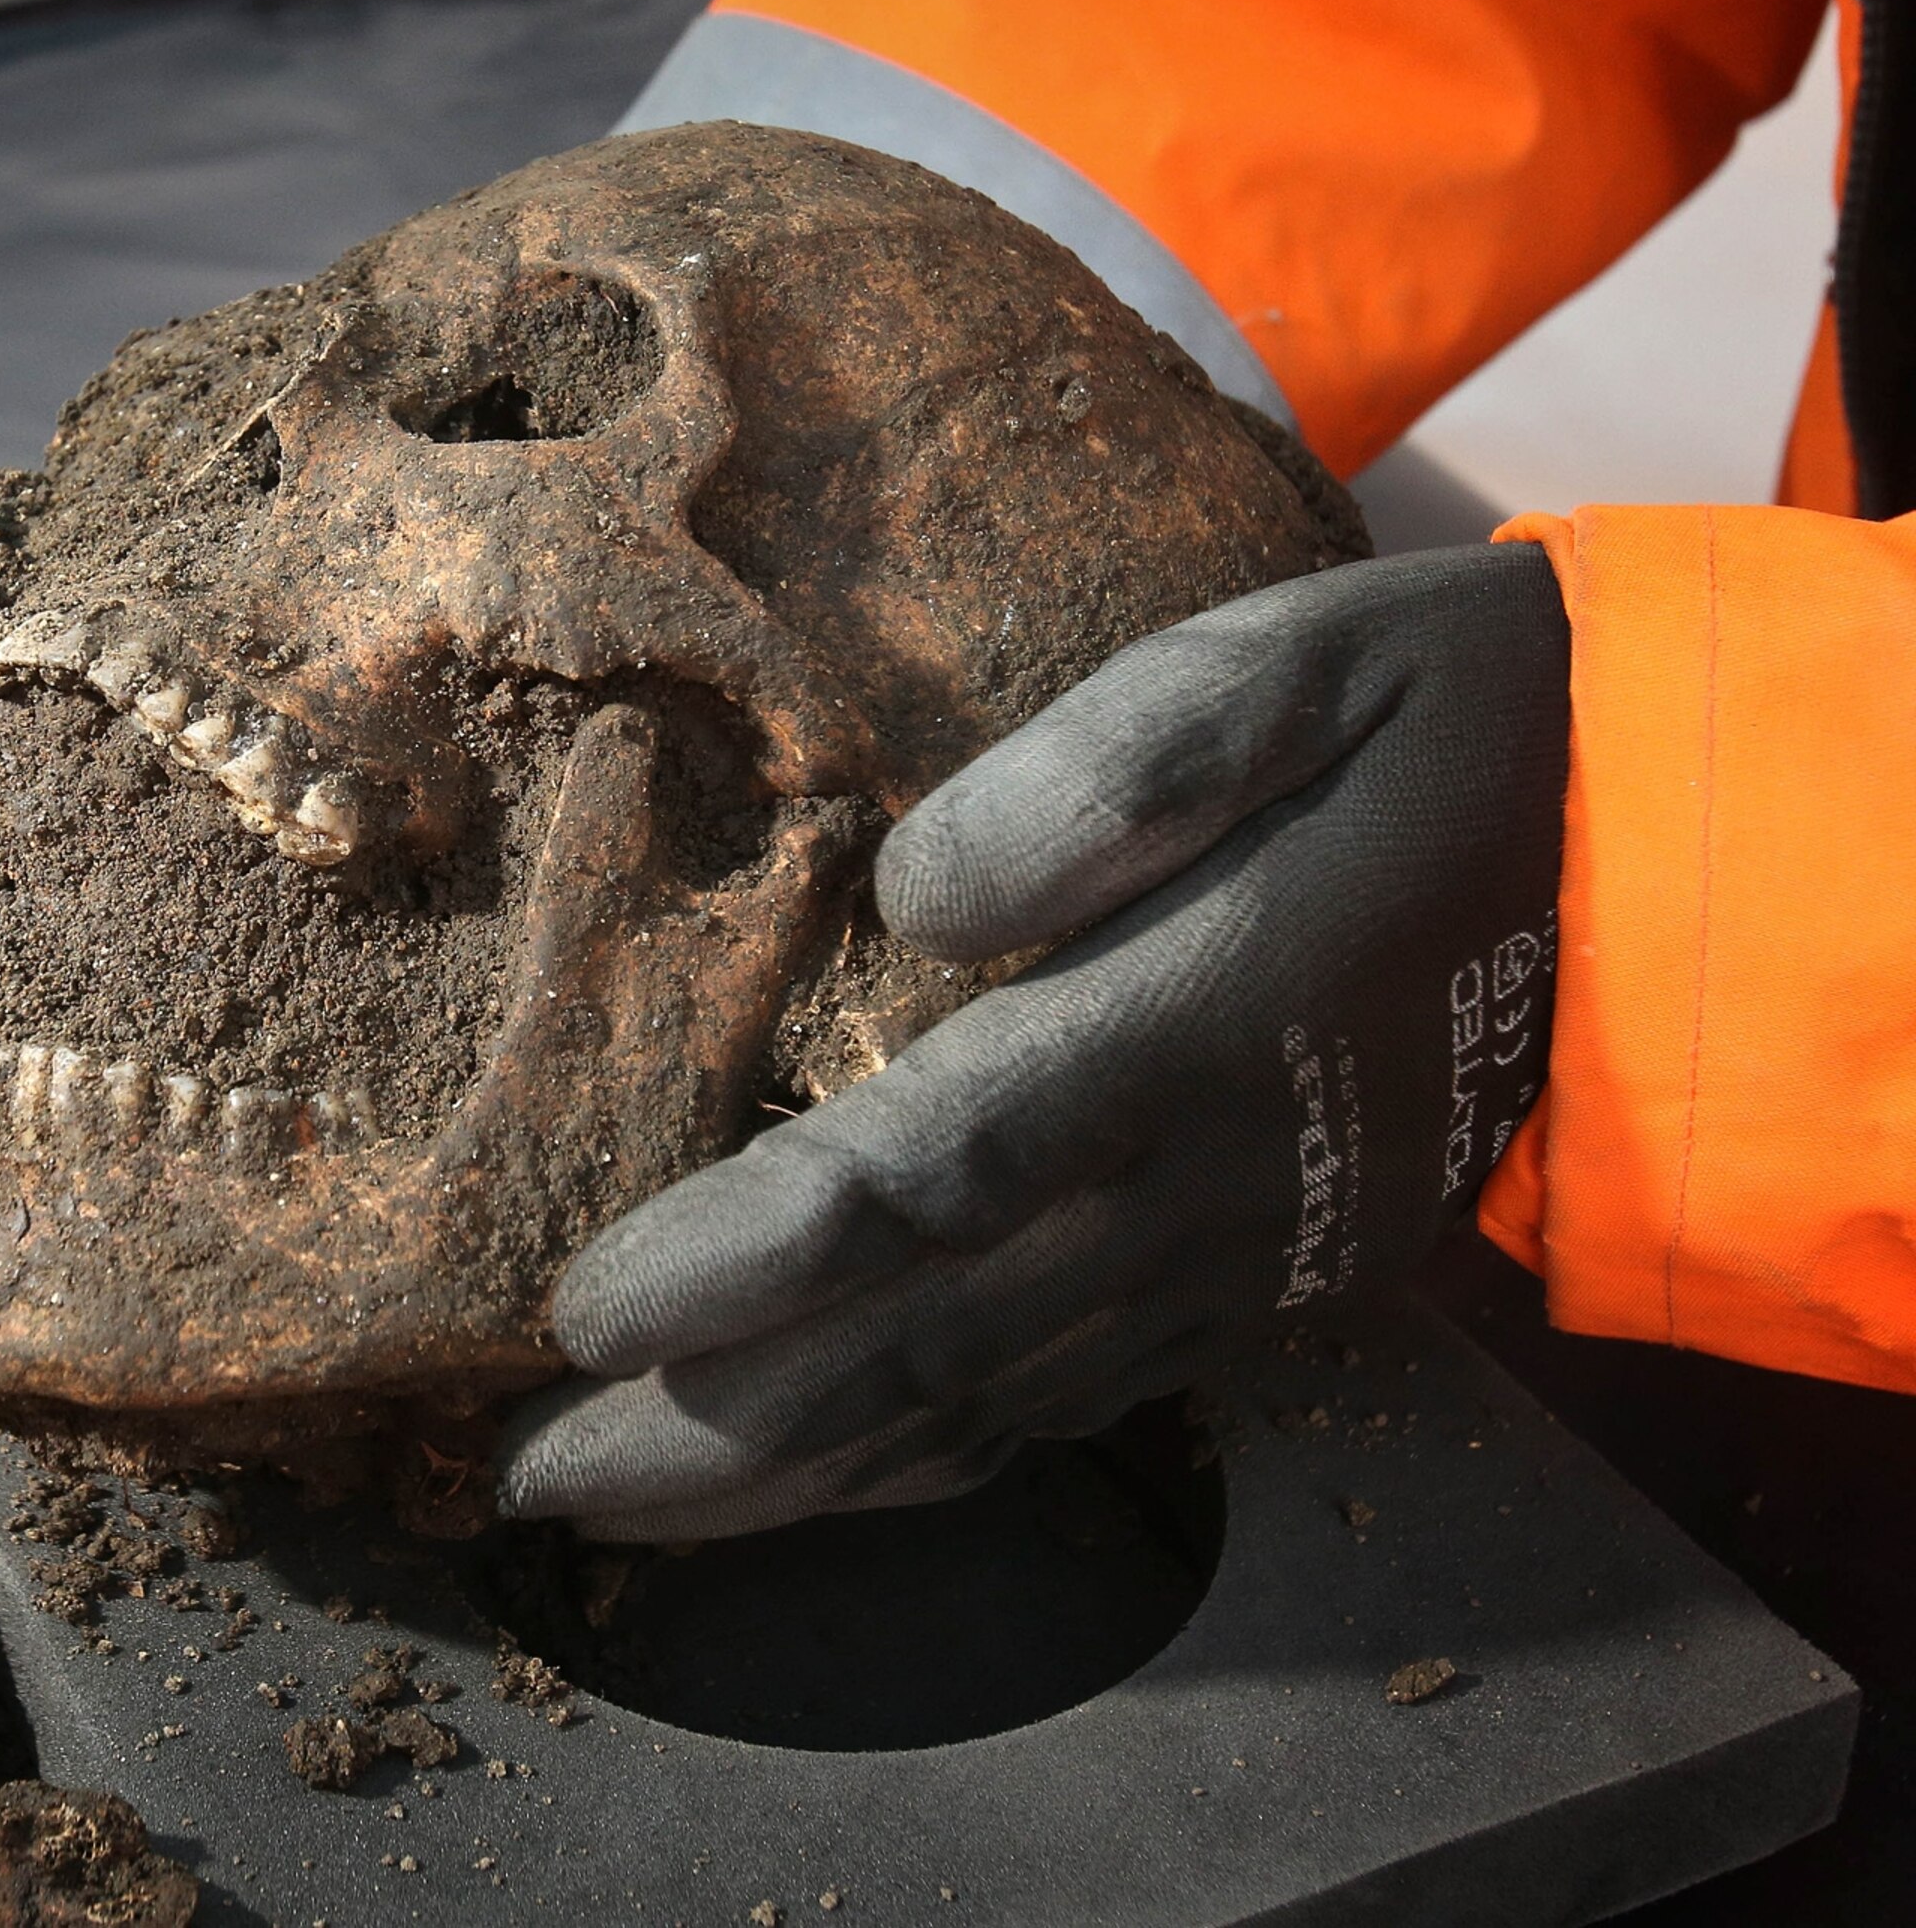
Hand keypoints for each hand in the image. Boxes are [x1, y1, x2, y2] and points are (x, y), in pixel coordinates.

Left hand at [497, 543, 1569, 1541]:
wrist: (1653, 857)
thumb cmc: (1444, 726)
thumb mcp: (1299, 667)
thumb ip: (1117, 767)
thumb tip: (921, 897)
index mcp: (1191, 1032)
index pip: (926, 1179)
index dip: (750, 1259)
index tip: (584, 1311)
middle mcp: (1193, 1191)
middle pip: (919, 1343)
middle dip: (713, 1426)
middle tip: (524, 1476)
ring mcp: (1223, 1263)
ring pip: (976, 1409)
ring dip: (787, 1475)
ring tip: (614, 1510)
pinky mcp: (1246, 1287)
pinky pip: (1057, 1412)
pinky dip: (919, 1469)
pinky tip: (817, 1489)